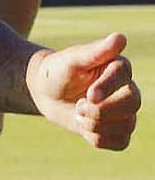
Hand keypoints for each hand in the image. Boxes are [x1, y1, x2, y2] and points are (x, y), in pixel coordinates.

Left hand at [27, 33, 140, 149]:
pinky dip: (98, 138)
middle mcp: (128, 88)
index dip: (107, 88)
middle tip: (78, 106)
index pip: (124, 78)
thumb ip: (94, 51)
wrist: (47, 92)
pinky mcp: (119, 129)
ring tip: (78, 112)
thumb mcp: (71, 59)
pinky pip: (119, 142)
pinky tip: (85, 125)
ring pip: (125, 127)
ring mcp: (125, 111)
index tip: (89, 94)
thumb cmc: (58, 71)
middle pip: (132, 105)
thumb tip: (120, 37)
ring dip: (94, 124)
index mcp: (118, 67)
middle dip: (100, 110)